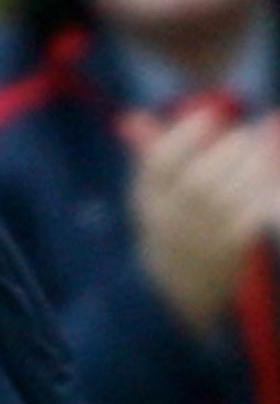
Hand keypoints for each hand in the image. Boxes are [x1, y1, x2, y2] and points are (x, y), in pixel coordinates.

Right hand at [127, 105, 279, 330]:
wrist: (175, 289)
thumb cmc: (166, 227)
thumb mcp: (149, 193)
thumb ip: (150, 154)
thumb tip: (138, 116)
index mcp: (147, 198)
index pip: (160, 162)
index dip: (185, 135)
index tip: (210, 114)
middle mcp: (171, 217)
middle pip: (200, 179)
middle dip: (228, 150)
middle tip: (247, 133)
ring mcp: (202, 236)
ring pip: (230, 197)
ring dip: (252, 169)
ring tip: (265, 151)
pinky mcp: (231, 251)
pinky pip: (250, 219)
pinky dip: (263, 196)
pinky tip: (272, 182)